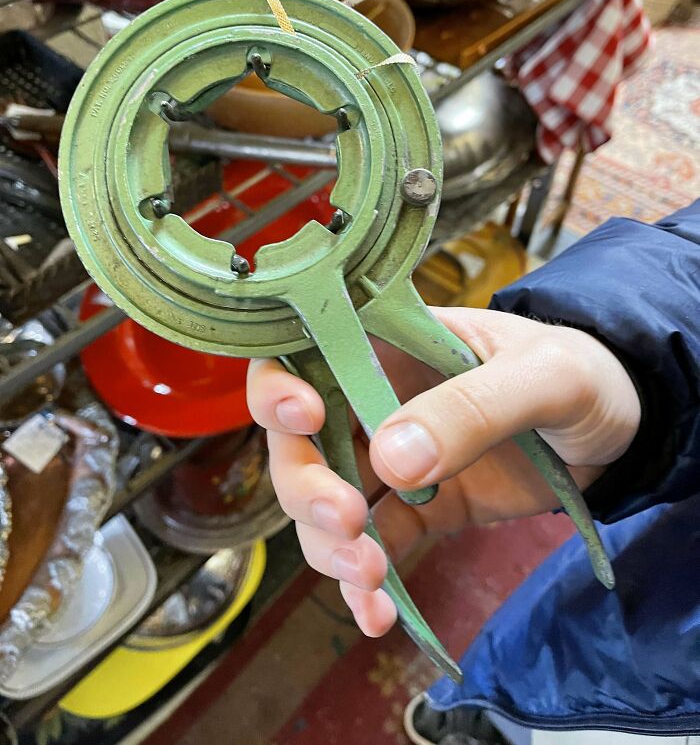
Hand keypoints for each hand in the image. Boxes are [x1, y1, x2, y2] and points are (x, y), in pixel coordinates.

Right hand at [247, 308, 640, 635]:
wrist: (626, 427)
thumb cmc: (585, 372)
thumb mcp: (542, 376)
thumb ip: (473, 408)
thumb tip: (392, 461)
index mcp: (393, 342)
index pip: (306, 348)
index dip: (280, 382)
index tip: (306, 416)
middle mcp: (376, 397)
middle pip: (299, 439)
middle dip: (305, 484)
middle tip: (346, 519)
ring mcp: (395, 457)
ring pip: (324, 500)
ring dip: (329, 545)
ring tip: (371, 577)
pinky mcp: (420, 509)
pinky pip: (374, 545)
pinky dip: (365, 585)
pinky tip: (378, 614)